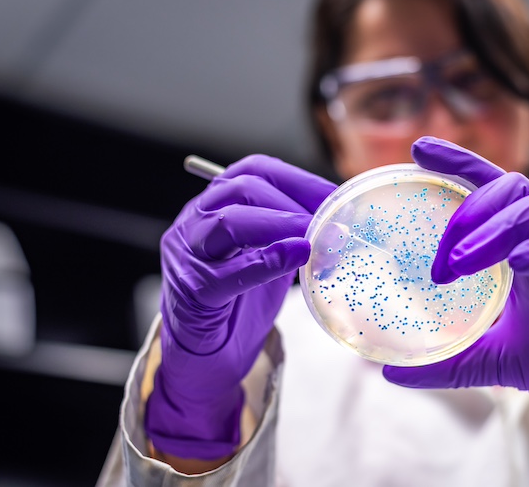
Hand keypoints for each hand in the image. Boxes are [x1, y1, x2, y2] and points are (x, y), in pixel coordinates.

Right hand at [145, 155, 336, 459]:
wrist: (204, 357)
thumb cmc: (237, 305)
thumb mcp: (269, 258)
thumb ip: (293, 237)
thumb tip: (341, 223)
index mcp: (213, 206)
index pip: (253, 171)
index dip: (298, 179)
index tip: (335, 195)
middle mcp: (194, 223)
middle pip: (241, 189)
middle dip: (292, 201)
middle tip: (329, 220)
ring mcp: (188, 256)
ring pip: (228, 222)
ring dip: (279, 224)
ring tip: (314, 236)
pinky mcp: (192, 292)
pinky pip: (228, 272)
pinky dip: (266, 261)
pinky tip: (296, 256)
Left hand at [383, 137, 528, 445]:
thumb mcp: (496, 361)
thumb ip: (449, 362)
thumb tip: (393, 373)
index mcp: (521, 247)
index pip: (488, 190)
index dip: (457, 164)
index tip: (417, 149)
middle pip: (510, 188)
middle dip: (470, 212)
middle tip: (442, 257)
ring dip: (499, 228)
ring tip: (463, 262)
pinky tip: (521, 263)